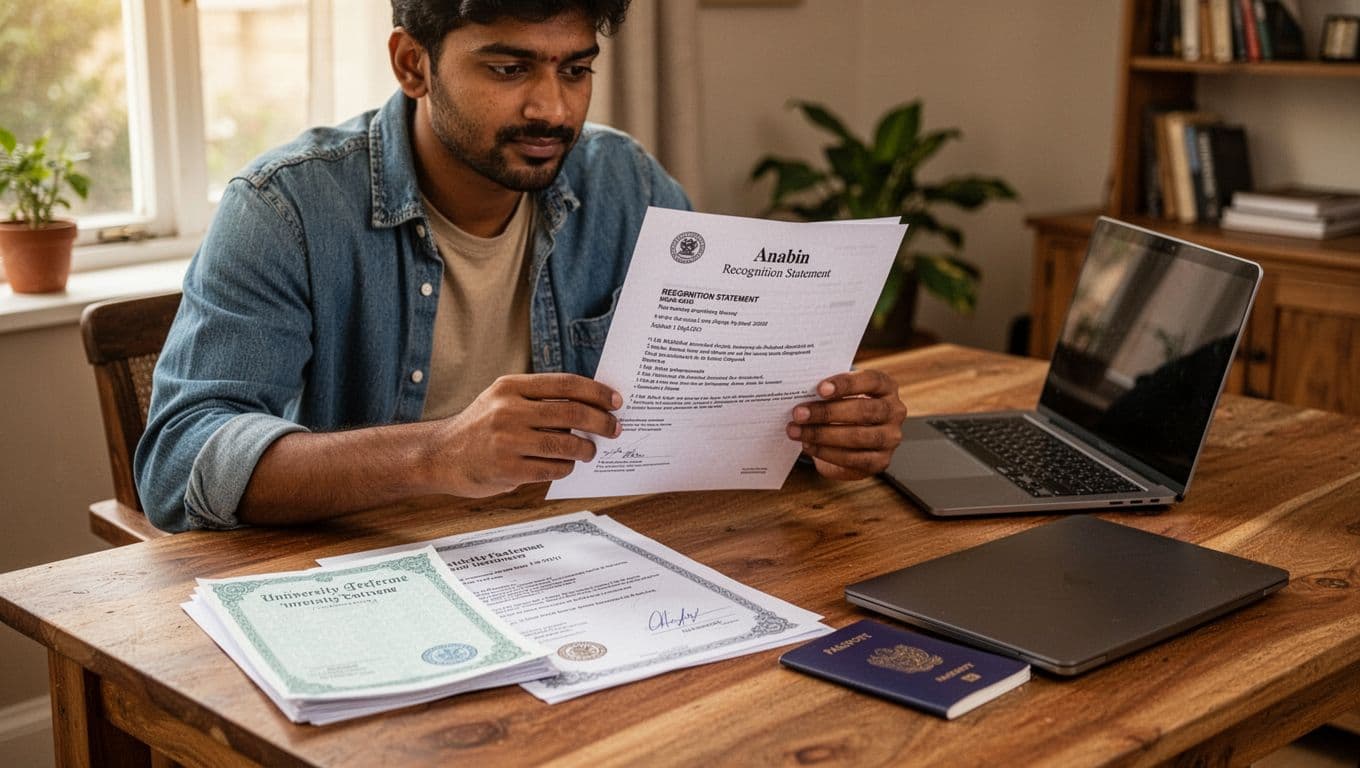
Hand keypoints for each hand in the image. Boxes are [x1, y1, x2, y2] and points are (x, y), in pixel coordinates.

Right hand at [427, 373, 620, 496]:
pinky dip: (566, 468)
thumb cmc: (481, 426)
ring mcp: (507, 441)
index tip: (615, 401)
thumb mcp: (502, 399)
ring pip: (565, 445)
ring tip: (590, 451)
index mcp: (511, 387)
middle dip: (601, 422)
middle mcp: (508, 410)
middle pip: (572, 414)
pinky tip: (566, 465)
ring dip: (586, 450)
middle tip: (614, 429)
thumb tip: (590, 405)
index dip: (596, 392)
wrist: (441, 455)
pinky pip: (552, 469)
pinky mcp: (507, 469)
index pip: (565, 384)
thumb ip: (539, 398)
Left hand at [787, 369, 906, 480]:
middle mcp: (894, 411)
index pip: (872, 380)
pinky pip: (853, 458)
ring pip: (858, 436)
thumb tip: (802, 395)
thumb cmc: (842, 409)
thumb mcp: (840, 395)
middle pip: (863, 410)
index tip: (820, 389)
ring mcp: (891, 438)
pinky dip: (827, 452)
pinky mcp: (881, 461)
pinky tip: (808, 446)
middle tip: (799, 413)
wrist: (853, 441)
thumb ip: (828, 392)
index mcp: (886, 387)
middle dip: (827, 413)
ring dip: (822, 435)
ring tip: (796, 431)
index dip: (846, 383)